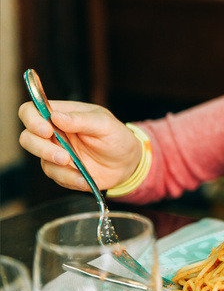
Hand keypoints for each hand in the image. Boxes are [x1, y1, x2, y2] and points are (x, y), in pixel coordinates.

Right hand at [18, 101, 141, 191]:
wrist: (128, 163)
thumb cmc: (117, 137)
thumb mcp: (105, 124)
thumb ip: (81, 119)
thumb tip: (55, 116)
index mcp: (63, 114)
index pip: (31, 111)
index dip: (31, 119)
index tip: (46, 130)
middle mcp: (54, 133)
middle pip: (27, 137)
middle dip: (41, 148)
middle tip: (63, 156)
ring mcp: (56, 152)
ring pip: (39, 159)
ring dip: (57, 166)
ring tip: (78, 168)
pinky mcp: (61, 171)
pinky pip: (55, 176)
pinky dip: (70, 179)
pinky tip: (85, 180)